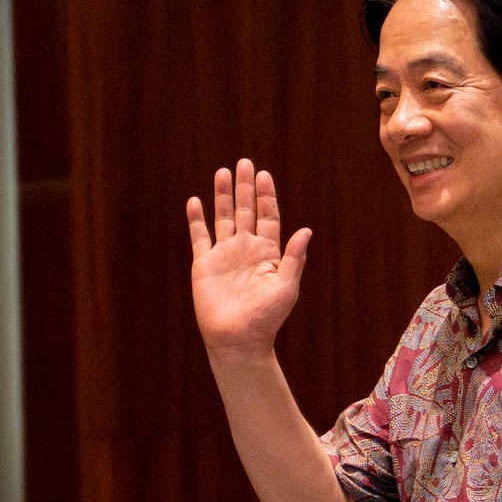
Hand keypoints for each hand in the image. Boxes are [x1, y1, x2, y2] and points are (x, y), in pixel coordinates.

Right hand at [187, 158, 311, 353]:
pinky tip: (195, 201)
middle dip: (246, 187)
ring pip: (223, 218)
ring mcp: (225, 255)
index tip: (264, 175)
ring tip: (223, 172)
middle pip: (246, 211)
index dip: (266, 196)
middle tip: (245, 162)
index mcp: (268, 253)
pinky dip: (196, 219)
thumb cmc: (266, 317)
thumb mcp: (286, 287)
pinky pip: (199, 237)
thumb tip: (306, 231)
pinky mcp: (204, 264)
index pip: (268, 217)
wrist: (238, 339)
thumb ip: (294, 258)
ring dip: (223, 196)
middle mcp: (246, 249)